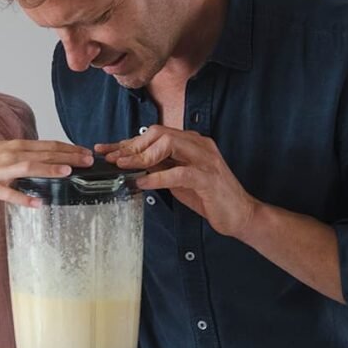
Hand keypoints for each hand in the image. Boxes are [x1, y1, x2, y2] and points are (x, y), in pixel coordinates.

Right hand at [0, 140, 93, 223]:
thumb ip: (29, 153)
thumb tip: (52, 156)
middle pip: (43, 154)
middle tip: (88, 160)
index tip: (87, 152)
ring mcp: (2, 171)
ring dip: (48, 169)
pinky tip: (38, 204)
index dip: (69, 148)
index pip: (48, 146)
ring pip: (28, 168)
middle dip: (67, 157)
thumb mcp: (8, 151)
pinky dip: (23, 198)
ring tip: (67, 172)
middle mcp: (12, 155)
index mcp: (17, 147)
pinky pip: (9, 194)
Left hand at [96, 125, 257, 237]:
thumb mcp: (178, 178)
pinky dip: (157, 177)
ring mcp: (205, 158)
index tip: (106, 150)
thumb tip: (131, 163)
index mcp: (191, 142)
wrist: (240, 214)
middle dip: (131, 146)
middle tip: (113, 160)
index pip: (154, 134)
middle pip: (158, 133)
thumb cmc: (209, 197)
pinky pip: (178, 172)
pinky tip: (142, 183)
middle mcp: (198, 144)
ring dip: (141, 156)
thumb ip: (160, 167)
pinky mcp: (207, 177)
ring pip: (168, 144)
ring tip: (124, 168)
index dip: (128, 142)